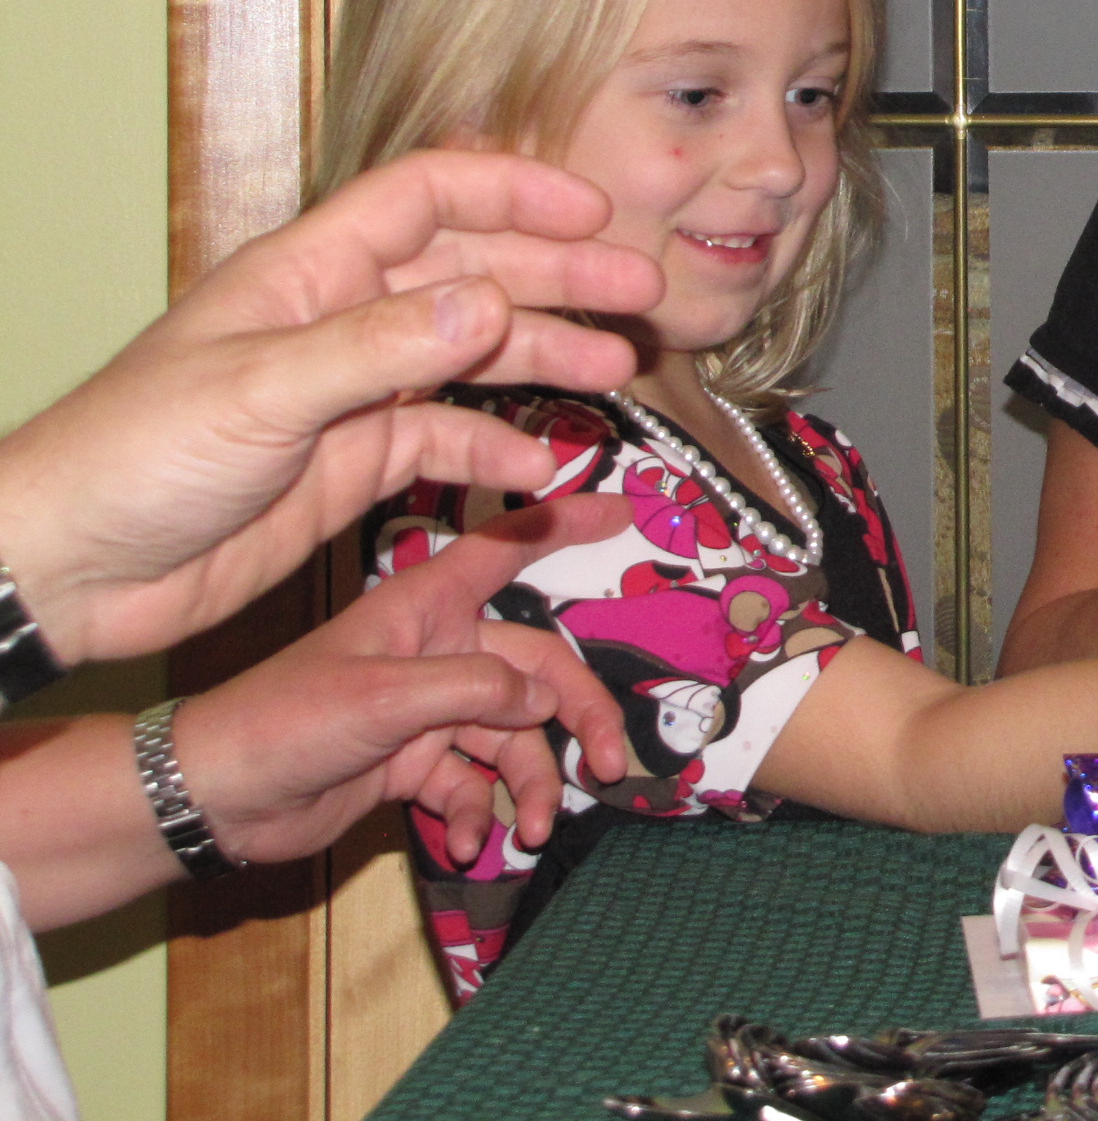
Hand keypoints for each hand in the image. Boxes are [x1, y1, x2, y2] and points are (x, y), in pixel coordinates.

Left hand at [0, 150, 663, 665]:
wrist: (69, 568)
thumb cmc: (133, 459)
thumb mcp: (261, 393)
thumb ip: (379, 347)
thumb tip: (489, 300)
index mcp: (308, 275)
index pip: (428, 200)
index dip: (514, 192)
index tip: (595, 216)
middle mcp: (338, 320)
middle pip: (469, 272)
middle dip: (558, 278)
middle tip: (639, 296)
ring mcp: (348, 392)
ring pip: (469, 355)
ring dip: (544, 357)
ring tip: (618, 372)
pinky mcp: (349, 461)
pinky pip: (444, 440)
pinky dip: (496, 447)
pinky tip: (540, 465)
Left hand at [176, 497, 630, 868]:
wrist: (215, 800)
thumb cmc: (284, 721)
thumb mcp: (384, 698)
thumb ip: (473, 692)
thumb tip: (546, 699)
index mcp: (425, 607)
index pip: (507, 549)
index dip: (563, 525)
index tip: (623, 514)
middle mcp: (438, 650)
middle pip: (537, 668)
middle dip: (577, 716)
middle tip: (608, 764)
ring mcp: (428, 709)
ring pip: (514, 735)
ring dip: (531, 782)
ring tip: (532, 828)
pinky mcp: (413, 762)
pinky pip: (472, 782)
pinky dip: (480, 812)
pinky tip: (472, 841)